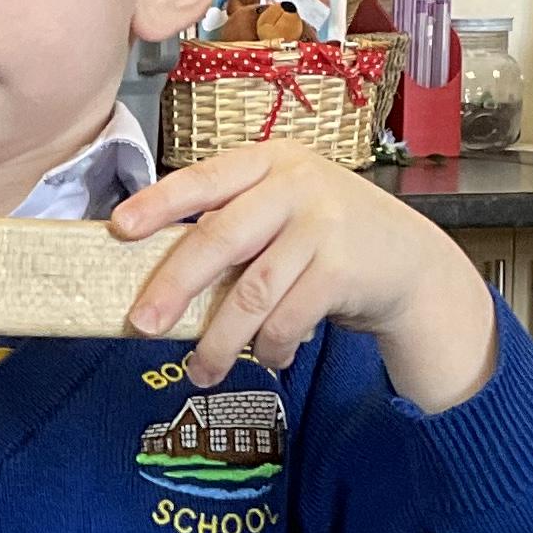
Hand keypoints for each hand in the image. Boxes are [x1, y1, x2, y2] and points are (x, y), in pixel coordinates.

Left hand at [111, 141, 498, 408]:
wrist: (412, 262)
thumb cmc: (330, 239)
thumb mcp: (287, 210)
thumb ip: (238, 224)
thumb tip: (159, 276)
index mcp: (270, 162)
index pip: (205, 178)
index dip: (159, 202)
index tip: (119, 228)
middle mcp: (295, 185)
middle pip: (219, 238)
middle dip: (174, 285)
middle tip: (142, 324)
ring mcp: (322, 225)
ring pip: (251, 292)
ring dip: (220, 340)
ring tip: (201, 371)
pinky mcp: (342, 268)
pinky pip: (286, 319)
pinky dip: (270, 348)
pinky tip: (268, 358)